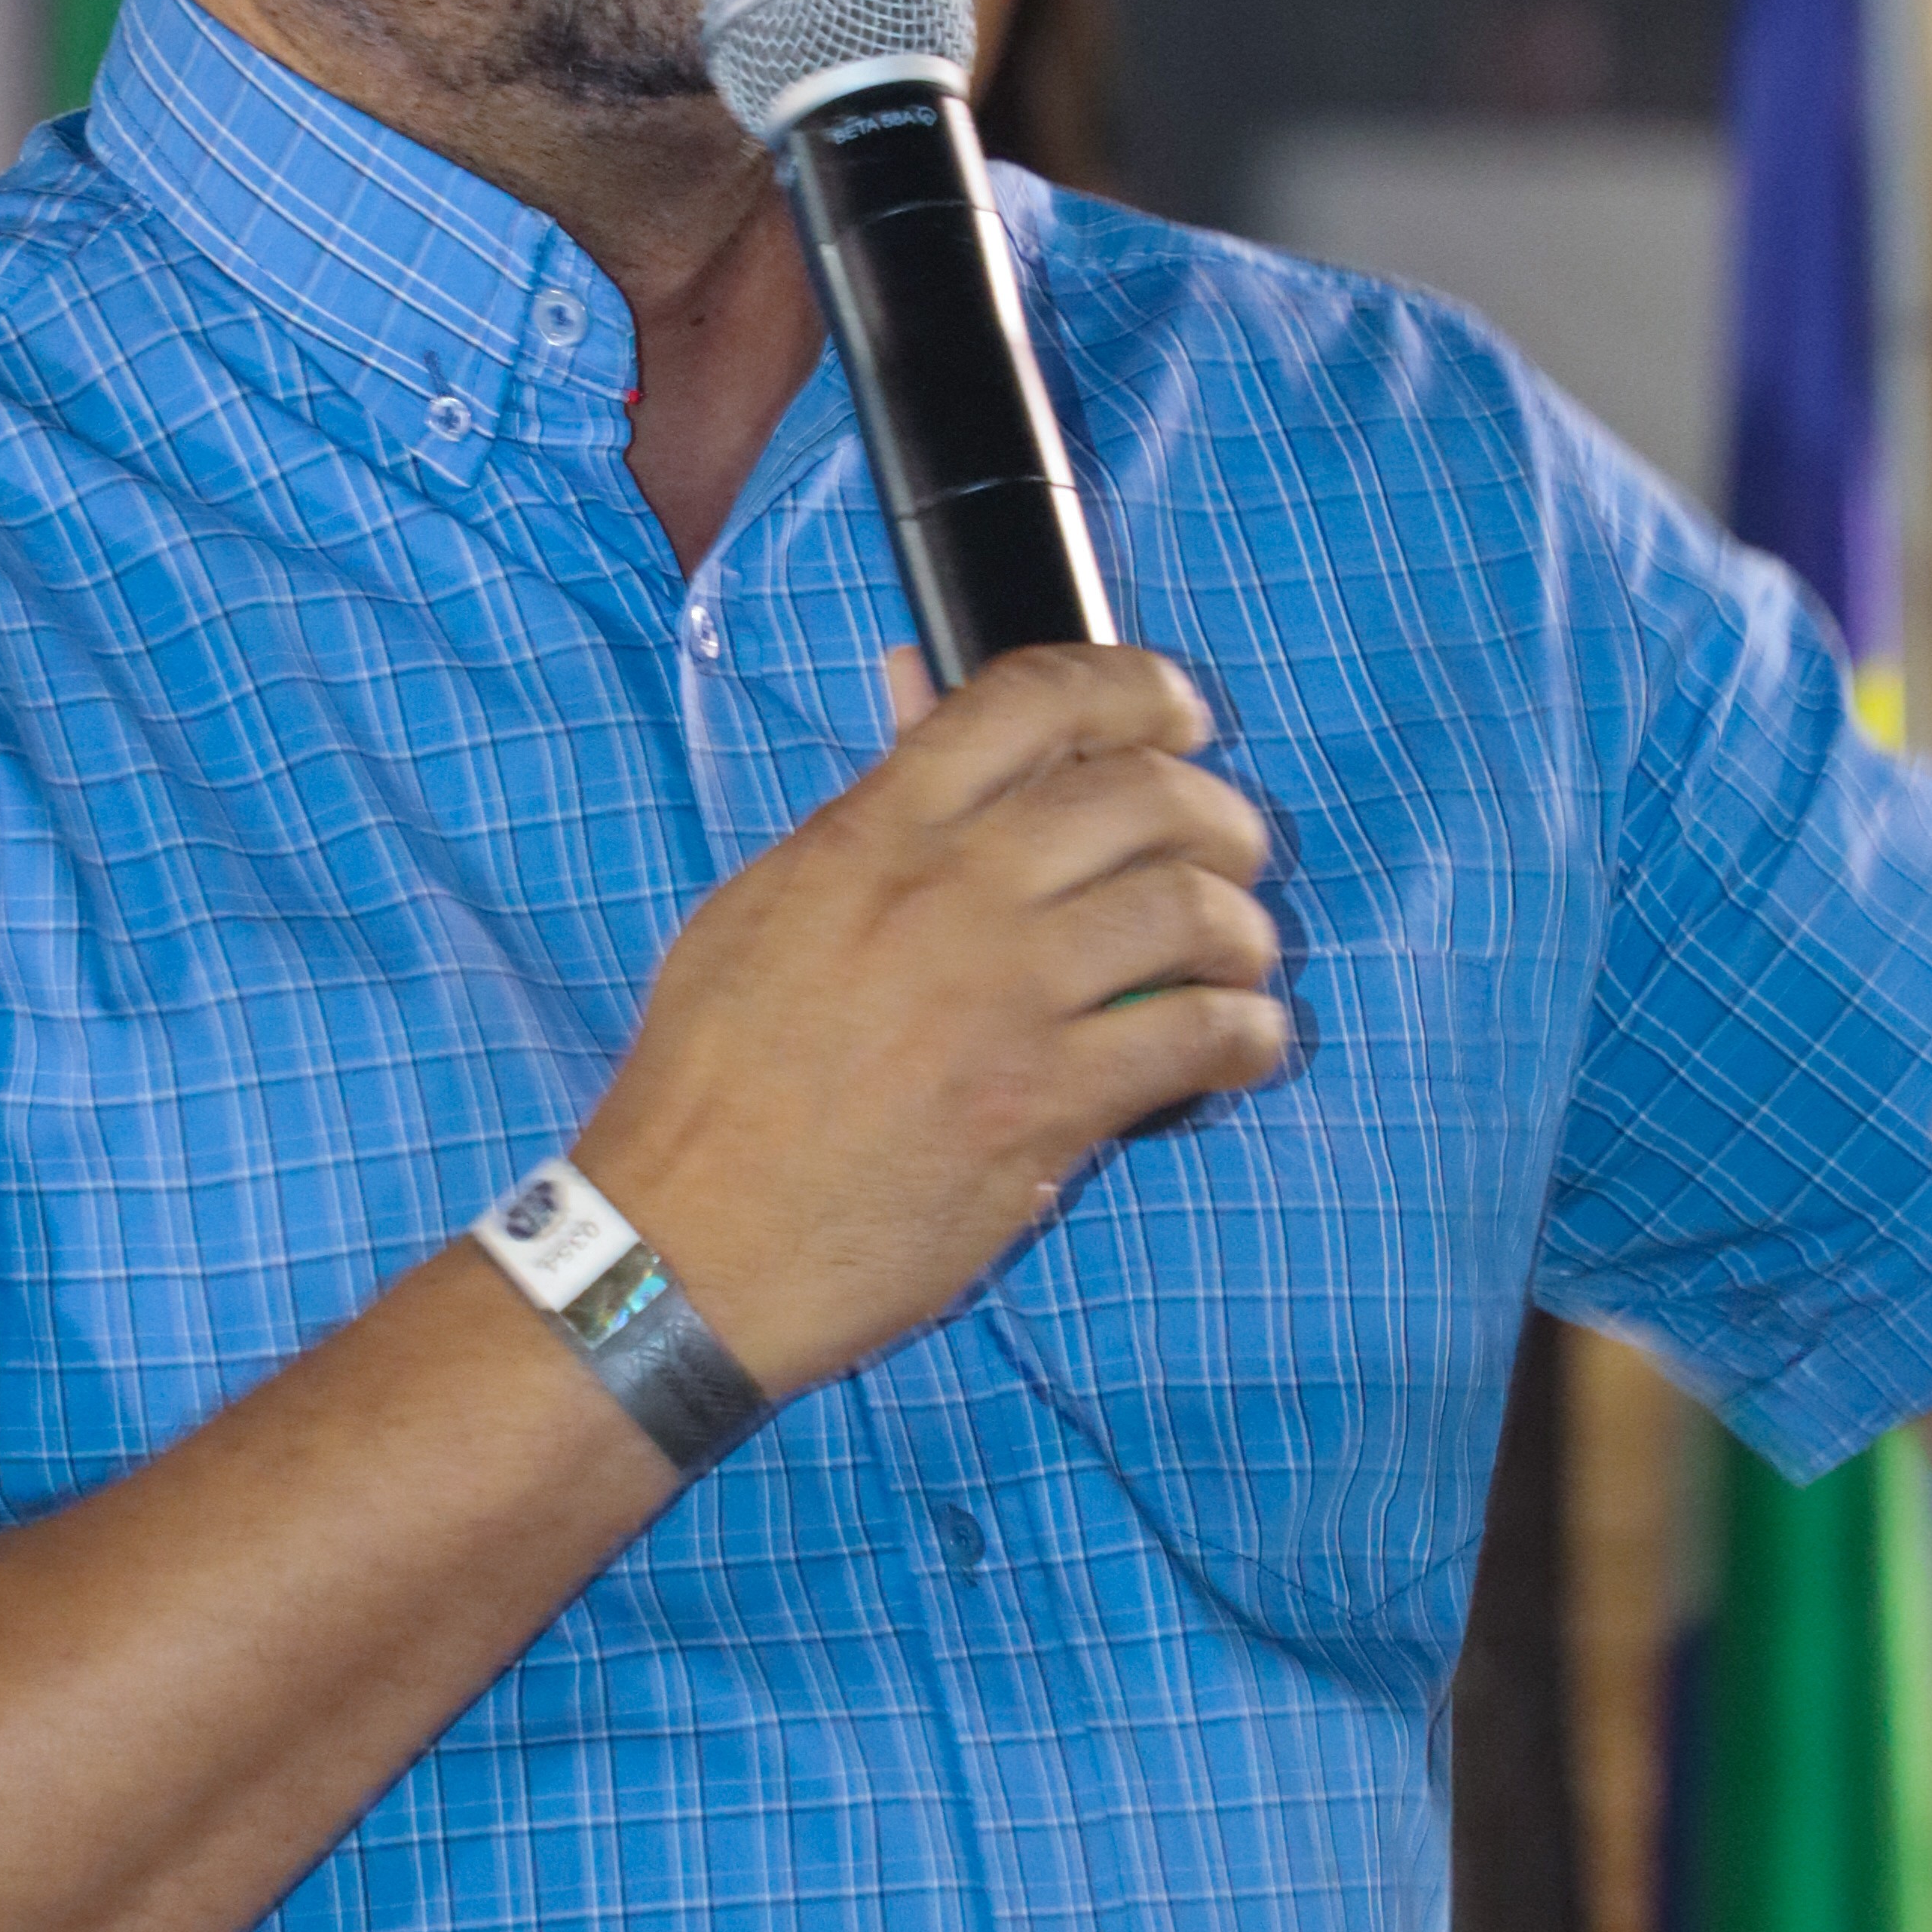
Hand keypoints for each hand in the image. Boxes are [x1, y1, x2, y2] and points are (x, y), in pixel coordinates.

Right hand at [576, 642, 1284, 1398]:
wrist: (685, 1247)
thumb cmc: (709, 1085)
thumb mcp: (761, 908)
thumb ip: (866, 804)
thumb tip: (918, 684)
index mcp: (870, 835)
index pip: (1029, 698)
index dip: (1133, 688)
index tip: (1177, 715)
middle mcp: (944, 897)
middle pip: (1139, 794)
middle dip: (1215, 815)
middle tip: (1229, 852)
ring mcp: (998, 1000)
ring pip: (1187, 909)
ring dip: (1242, 928)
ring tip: (1237, 958)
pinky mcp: (1040, 1106)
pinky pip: (1195, 1038)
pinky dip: (1247, 1033)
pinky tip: (1242, 1046)